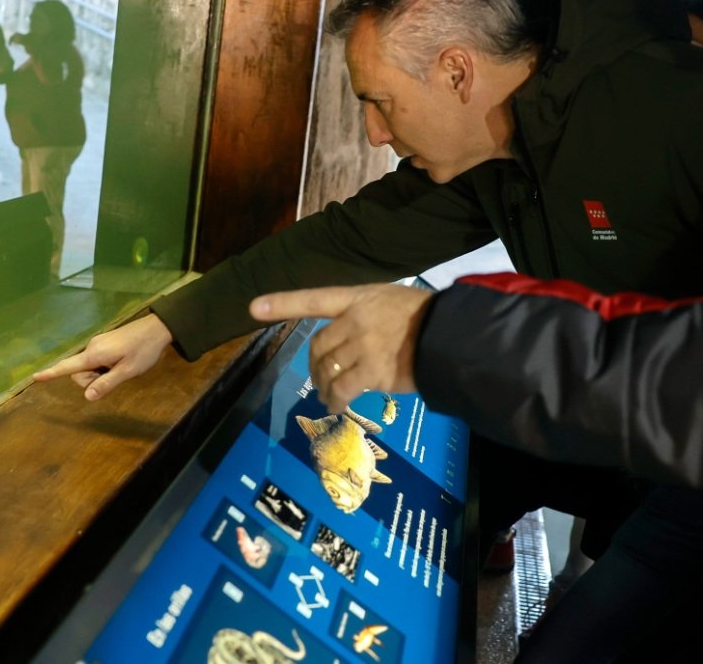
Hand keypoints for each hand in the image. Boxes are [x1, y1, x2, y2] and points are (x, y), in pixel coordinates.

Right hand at [32, 313, 172, 399]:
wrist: (157, 328)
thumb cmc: (143, 351)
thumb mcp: (127, 371)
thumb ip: (106, 383)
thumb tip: (87, 397)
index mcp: (94, 354)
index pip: (68, 366)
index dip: (51, 373)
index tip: (35, 377)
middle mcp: (92, 347)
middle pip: (79, 371)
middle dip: (91, 380)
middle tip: (115, 376)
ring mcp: (98, 344)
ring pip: (88, 367)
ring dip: (99, 374)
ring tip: (120, 368)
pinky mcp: (104, 343)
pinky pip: (96, 360)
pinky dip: (103, 367)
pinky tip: (120, 363)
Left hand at [250, 284, 432, 413]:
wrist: (450, 336)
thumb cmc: (424, 317)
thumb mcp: (391, 301)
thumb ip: (365, 315)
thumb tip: (350, 342)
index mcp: (358, 298)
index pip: (314, 299)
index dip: (282, 303)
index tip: (252, 308)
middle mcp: (355, 320)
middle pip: (318, 345)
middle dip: (315, 365)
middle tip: (320, 378)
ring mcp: (362, 346)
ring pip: (327, 369)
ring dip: (323, 386)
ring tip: (328, 397)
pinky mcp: (372, 372)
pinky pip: (343, 389)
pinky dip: (336, 400)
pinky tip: (336, 405)